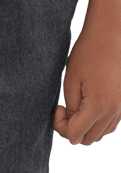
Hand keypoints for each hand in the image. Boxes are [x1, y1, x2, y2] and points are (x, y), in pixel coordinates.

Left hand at [52, 26, 120, 144]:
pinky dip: (98, 121)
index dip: (60, 126)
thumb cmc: (88, 53)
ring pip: (100, 134)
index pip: (73, 136)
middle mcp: (114, 110)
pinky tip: (91, 105)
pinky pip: (111, 124)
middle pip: (87, 140)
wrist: (112, 32)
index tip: (58, 108)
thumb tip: (73, 128)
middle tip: (67, 109)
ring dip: (86, 126)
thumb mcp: (70, 83)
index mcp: (98, 106)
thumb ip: (71, 110)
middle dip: (73, 129)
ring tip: (79, 106)